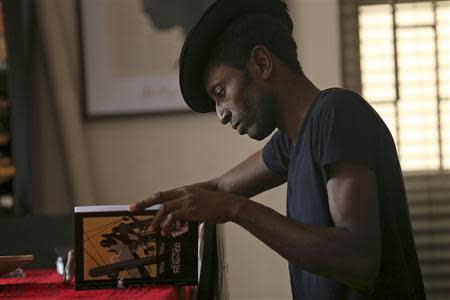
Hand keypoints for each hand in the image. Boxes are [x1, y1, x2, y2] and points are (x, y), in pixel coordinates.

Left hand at [129, 186, 244, 235]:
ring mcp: (187, 200)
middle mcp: (183, 193)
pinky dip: (167, 224)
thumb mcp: (200, 203)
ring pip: (164, 208)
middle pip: (158, 198)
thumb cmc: (217, 204)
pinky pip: (174, 216)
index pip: (162, 194)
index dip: (148, 199)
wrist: (229, 202)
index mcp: (184, 191)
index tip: (136, 204)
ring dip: (156, 220)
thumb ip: (188, 209)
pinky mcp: (191, 208)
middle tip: (132, 209)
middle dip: (143, 203)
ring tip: (152, 230)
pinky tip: (166, 231)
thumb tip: (181, 219)